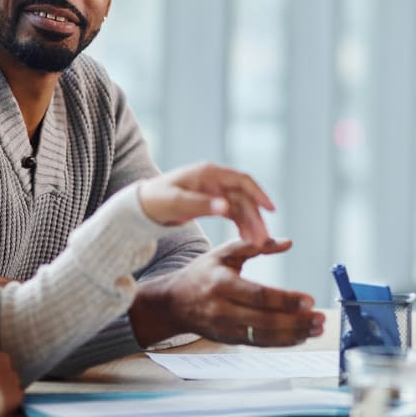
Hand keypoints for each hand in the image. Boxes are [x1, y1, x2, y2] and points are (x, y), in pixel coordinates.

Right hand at [129, 239, 324, 347]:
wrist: (174, 303)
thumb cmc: (202, 274)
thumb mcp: (223, 253)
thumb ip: (255, 245)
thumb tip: (287, 242)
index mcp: (222, 284)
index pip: (259, 295)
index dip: (285, 300)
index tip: (309, 300)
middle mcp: (223, 310)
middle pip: (266, 320)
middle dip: (296, 322)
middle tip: (320, 318)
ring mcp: (226, 328)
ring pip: (265, 336)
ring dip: (294, 335)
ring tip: (316, 329)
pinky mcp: (229, 340)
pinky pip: (260, 344)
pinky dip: (282, 342)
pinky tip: (300, 336)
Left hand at [136, 162, 276, 245]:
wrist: (144, 206)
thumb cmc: (157, 199)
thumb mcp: (176, 202)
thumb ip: (201, 204)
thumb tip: (227, 207)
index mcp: (209, 173)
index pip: (242, 180)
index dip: (259, 194)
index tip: (271, 210)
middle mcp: (216, 180)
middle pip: (244, 198)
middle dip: (255, 218)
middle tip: (263, 239)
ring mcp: (215, 191)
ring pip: (241, 207)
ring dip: (251, 224)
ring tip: (258, 243)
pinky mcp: (212, 203)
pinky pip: (233, 213)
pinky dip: (241, 225)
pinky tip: (247, 239)